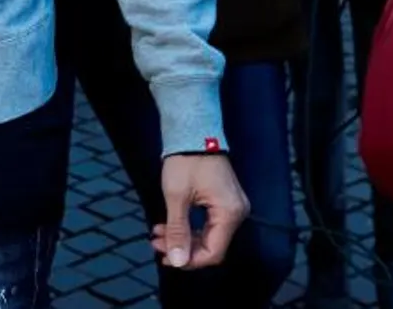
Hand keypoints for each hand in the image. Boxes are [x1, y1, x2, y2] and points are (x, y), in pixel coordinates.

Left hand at [152, 153, 249, 269]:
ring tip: (158, 234)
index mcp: (229, 213)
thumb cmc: (185, 160)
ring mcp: (232, 206)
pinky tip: (168, 225)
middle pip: (211, 245)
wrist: (194, 132)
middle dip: (182, 247)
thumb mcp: (176, 196)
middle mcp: (236, 213)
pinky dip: (189, 227)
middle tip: (156, 244)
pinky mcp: (224, 201)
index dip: (189, 260)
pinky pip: (208, 223)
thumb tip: (177, 260)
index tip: (165, 257)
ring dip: (182, 237)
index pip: (213, 252)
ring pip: (208, 235)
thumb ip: (178, 231)